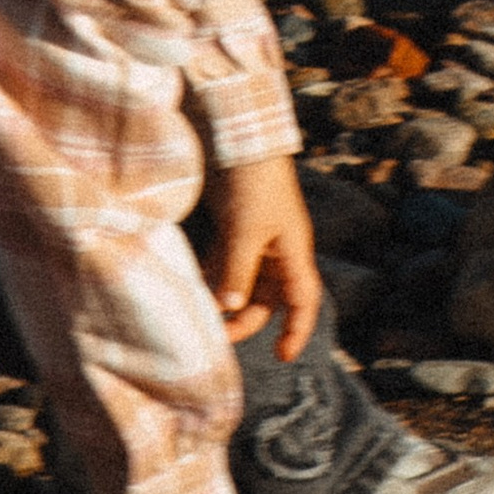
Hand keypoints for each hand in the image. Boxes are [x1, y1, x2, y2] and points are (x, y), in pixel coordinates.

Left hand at [203, 152, 323, 360]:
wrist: (239, 136)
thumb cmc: (254, 182)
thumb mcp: (247, 231)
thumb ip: (238, 271)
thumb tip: (229, 307)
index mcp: (293, 250)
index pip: (303, 300)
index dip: (297, 330)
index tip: (283, 357)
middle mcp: (277, 249)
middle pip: (266, 298)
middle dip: (244, 319)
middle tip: (218, 337)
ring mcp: (254, 238)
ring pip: (242, 282)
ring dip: (223, 298)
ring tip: (199, 315)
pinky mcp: (232, 226)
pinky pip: (224, 263)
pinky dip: (210, 275)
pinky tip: (190, 285)